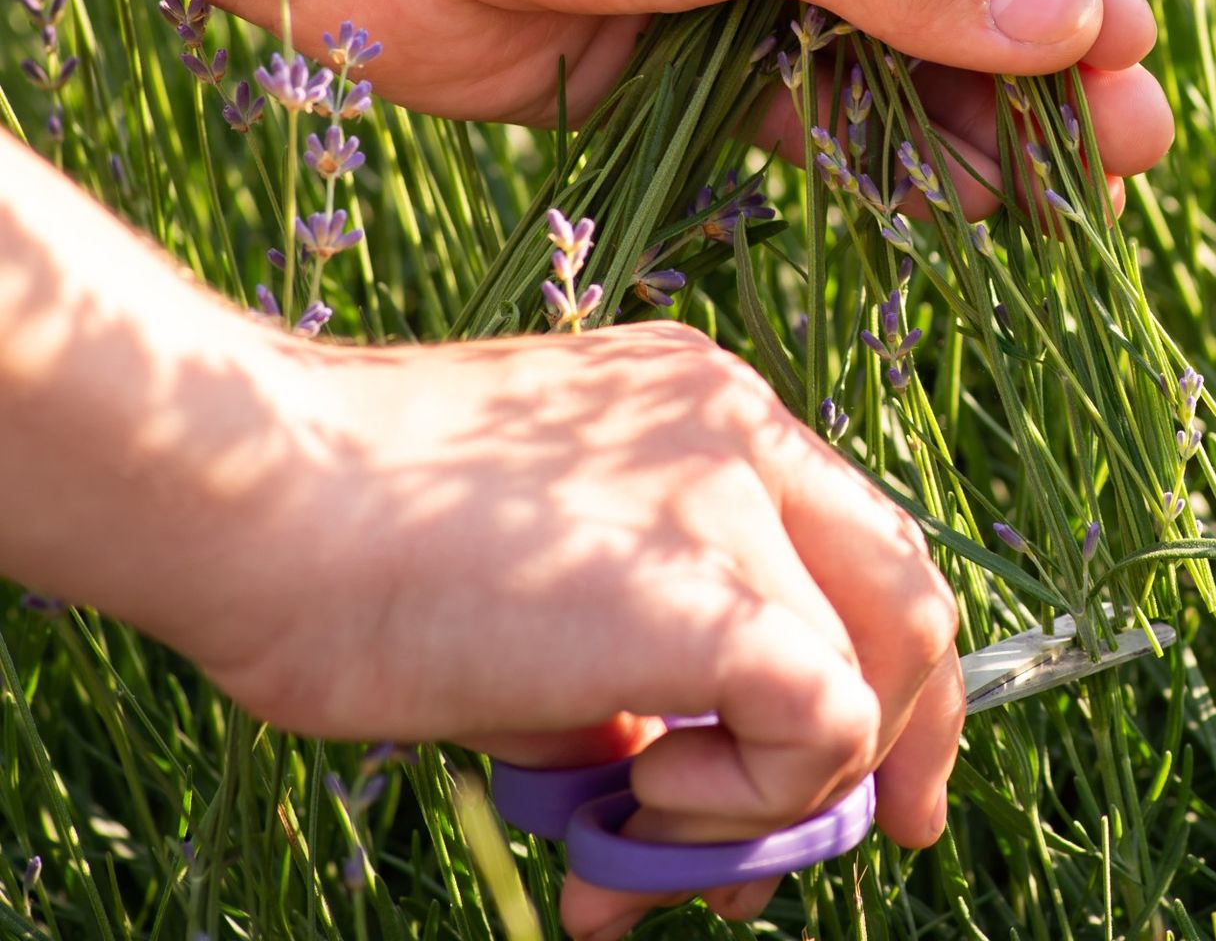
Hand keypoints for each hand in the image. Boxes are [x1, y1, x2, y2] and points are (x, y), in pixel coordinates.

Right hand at [0, 141, 958, 938]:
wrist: (270, 503)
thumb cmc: (344, 558)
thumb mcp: (528, 609)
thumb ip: (628, 676)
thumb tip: (672, 807)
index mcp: (695, 409)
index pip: (846, 533)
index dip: (881, 655)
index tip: (881, 769)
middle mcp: (739, 426)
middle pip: (901, 587)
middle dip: (909, 735)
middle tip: (882, 840)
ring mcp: (739, 495)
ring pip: (869, 673)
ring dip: (773, 800)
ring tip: (640, 840)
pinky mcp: (727, 593)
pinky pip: (827, 720)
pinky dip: (754, 800)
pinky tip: (641, 802)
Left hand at [300, 0, 1174, 204]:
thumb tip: (1073, 26)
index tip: (1132, 46)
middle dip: (1040, 57)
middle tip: (1127, 149)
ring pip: (893, 47)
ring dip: (975, 119)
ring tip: (1063, 200)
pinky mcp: (696, 45)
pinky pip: (819, 106)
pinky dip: (885, 152)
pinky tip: (959, 202)